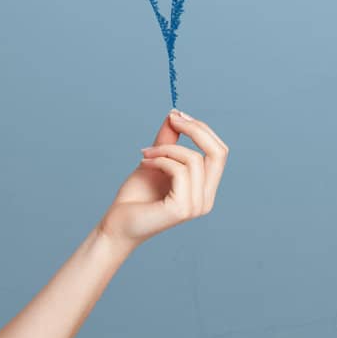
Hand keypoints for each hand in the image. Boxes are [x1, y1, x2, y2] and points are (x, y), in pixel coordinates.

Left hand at [100, 108, 228, 248]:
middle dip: (196, 129)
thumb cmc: (136, 196)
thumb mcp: (156, 160)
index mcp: (205, 189)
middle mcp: (206, 199)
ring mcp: (196, 206)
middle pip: (219, 153)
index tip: (178, 116)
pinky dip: (161, 160)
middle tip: (173, 119)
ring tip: (145, 153)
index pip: (219, 152)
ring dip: (166, 148)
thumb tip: (175, 113)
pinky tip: (144, 163)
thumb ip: (169, 139)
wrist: (117, 224)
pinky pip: (179, 171)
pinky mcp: (182, 209)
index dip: (202, 129)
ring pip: (194, 159)